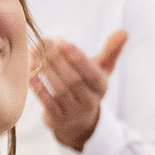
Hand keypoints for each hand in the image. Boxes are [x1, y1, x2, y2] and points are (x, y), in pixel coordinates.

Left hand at [32, 30, 127, 152]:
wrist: (77, 123)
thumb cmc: (88, 87)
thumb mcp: (102, 70)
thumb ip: (111, 50)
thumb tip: (124, 31)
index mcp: (101, 86)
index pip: (91, 72)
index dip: (78, 58)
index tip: (63, 42)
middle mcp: (90, 101)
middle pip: (74, 80)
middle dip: (58, 60)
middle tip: (44, 42)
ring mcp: (74, 112)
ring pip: (61, 91)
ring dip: (47, 72)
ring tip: (35, 54)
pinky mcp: (58, 120)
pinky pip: (49, 104)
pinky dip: (40, 90)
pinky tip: (30, 75)